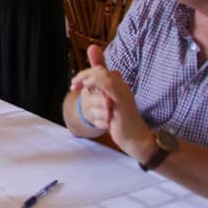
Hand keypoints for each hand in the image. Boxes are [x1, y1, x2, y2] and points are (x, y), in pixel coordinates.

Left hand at [71, 46, 153, 161]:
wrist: (134, 136)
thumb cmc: (120, 122)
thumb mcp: (108, 106)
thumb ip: (101, 94)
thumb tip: (89, 85)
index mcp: (118, 86)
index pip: (100, 71)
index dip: (85, 74)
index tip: (75, 84)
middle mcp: (121, 86)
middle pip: (100, 70)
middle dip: (83, 74)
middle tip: (73, 85)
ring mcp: (122, 92)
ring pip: (104, 74)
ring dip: (87, 77)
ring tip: (77, 85)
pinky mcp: (120, 100)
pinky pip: (108, 84)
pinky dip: (96, 82)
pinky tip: (87, 86)